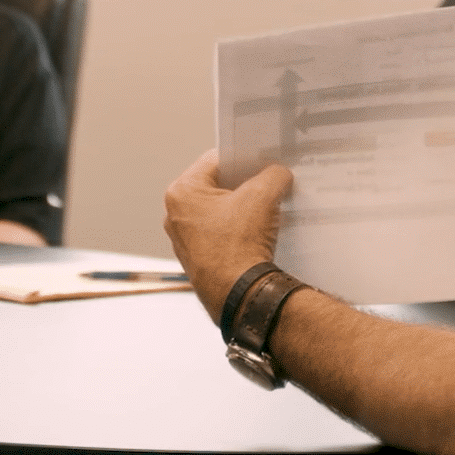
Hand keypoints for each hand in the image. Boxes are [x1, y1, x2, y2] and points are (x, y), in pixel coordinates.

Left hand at [163, 150, 292, 322]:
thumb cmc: (240, 245)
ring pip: (218, 211)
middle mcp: (176, 214)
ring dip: (242, 208)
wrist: (241, 295)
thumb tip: (278, 174)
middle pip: (216, 186)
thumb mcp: (262, 197)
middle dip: (243, 184)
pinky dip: (237, 230)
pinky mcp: (197, 259)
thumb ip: (272, 175)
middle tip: (268, 182)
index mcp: (182, 192)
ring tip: (267, 208)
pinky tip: (259, 233)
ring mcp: (184, 239)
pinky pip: (219, 234)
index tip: (262, 161)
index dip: (242, 158)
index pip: (216, 160)